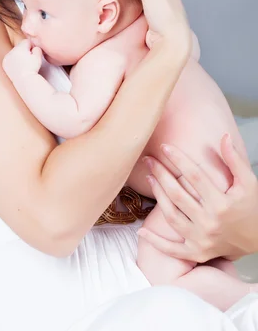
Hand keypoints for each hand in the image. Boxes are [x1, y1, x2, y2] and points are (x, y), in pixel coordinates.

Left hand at [2, 39, 42, 79]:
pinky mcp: (4, 63)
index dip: (31, 47)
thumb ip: (37, 48)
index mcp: (20, 48)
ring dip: (19, 55)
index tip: (33, 54)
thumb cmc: (33, 68)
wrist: (24, 80)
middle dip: (24, 50)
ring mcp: (7, 57)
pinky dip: (13, 60)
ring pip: (14, 52)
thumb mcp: (38, 56)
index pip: (26, 41)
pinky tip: (18, 66)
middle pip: (19, 46)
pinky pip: (10, 58)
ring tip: (24, 63)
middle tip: (29, 59)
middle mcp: (11, 51)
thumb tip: (33, 46)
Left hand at [138, 134, 257, 260]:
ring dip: (157, 196)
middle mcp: (210, 222)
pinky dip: (156, 242)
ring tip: (149, 178)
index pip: (195, 177)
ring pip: (172, 216)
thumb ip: (235, 160)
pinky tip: (142, 231)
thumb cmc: (251, 208)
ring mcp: (202, 239)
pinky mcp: (197, 252)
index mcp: (222, 204)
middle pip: (178, 195)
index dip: (178, 160)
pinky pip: (173, 250)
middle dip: (161, 174)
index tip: (164, 147)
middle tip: (148, 159)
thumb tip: (224, 136)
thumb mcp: (248, 183)